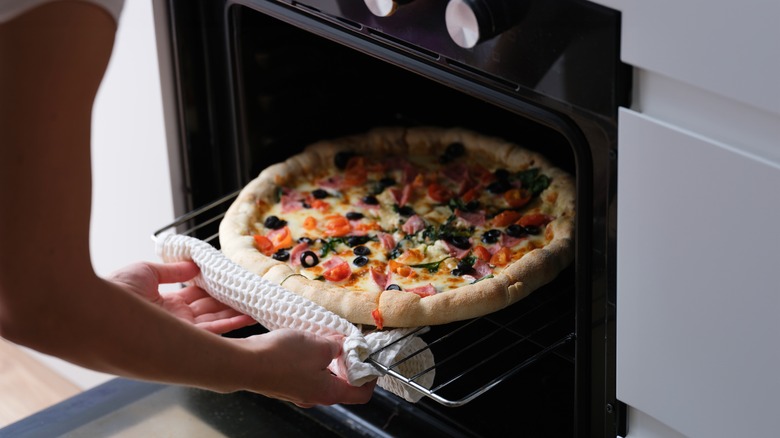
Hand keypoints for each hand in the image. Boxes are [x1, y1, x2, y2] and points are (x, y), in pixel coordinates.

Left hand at [107, 261, 255, 333]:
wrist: (100, 309)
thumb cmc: (117, 288)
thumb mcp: (147, 272)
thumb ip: (173, 271)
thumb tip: (193, 265)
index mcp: (166, 303)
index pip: (196, 296)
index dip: (213, 288)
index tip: (229, 280)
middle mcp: (176, 320)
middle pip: (210, 310)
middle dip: (229, 302)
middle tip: (248, 292)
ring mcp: (181, 331)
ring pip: (216, 322)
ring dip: (235, 313)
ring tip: (255, 305)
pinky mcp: (185, 339)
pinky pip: (214, 332)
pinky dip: (232, 324)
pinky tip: (248, 316)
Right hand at [241, 329, 375, 406]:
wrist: (243, 363)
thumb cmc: (281, 358)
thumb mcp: (319, 345)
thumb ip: (337, 346)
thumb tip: (344, 346)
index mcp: (329, 393)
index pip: (361, 393)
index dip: (371, 376)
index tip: (371, 359)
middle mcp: (314, 397)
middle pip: (341, 383)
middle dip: (347, 361)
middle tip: (346, 342)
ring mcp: (297, 391)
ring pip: (322, 375)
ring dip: (327, 357)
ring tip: (324, 337)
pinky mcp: (284, 383)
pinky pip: (305, 371)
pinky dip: (310, 358)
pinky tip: (305, 342)